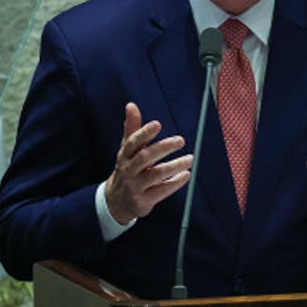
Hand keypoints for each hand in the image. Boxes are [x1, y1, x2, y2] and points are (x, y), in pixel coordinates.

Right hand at [104, 102, 192, 223]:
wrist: (116, 202)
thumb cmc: (127, 169)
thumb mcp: (126, 150)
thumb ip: (132, 128)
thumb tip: (131, 105)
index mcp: (124, 155)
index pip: (132, 142)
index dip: (144, 133)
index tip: (158, 124)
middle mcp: (128, 170)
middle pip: (145, 157)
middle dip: (163, 148)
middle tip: (180, 140)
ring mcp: (135, 186)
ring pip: (155, 175)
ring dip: (174, 166)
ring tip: (190, 159)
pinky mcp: (143, 201)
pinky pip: (161, 191)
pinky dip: (174, 183)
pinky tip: (186, 175)